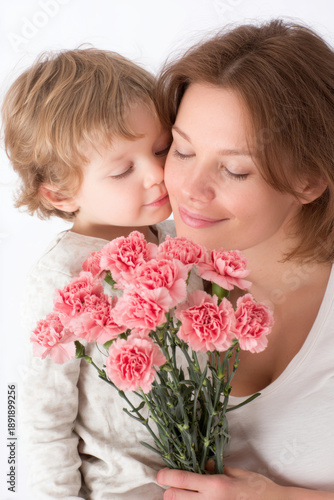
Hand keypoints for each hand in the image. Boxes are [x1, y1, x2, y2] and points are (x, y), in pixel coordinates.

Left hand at [157, 465, 280, 499]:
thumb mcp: (237, 472)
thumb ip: (215, 468)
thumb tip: (200, 464)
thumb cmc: (258, 488)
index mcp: (215, 486)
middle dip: (169, 490)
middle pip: (174, 498)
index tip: (160, 473)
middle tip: (174, 483)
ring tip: (186, 493)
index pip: (181, 480)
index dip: (166, 476)